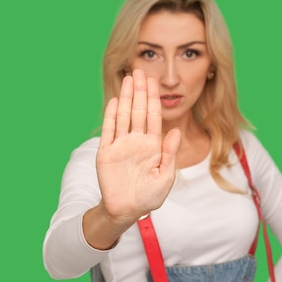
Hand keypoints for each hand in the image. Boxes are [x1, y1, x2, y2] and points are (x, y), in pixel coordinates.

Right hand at [96, 69, 181, 226]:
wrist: (127, 211)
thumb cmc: (149, 196)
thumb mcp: (165, 176)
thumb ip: (169, 153)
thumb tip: (175, 131)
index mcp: (152, 146)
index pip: (153, 117)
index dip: (153, 99)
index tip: (153, 81)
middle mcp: (136, 141)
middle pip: (138, 111)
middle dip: (139, 91)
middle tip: (139, 71)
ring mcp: (121, 145)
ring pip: (124, 116)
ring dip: (125, 97)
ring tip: (128, 79)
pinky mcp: (106, 153)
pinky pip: (109, 131)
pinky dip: (111, 116)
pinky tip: (114, 101)